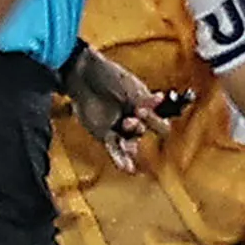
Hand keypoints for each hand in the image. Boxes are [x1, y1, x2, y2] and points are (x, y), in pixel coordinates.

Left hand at [64, 45, 169, 171]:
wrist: (83, 76)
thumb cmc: (108, 77)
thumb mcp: (130, 87)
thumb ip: (143, 98)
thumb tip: (161, 99)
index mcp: (147, 107)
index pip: (160, 121)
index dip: (155, 118)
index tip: (142, 109)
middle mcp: (136, 119)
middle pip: (145, 131)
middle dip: (138, 126)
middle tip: (130, 117)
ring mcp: (120, 128)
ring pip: (130, 143)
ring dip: (131, 146)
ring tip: (131, 148)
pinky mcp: (104, 134)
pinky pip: (114, 149)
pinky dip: (120, 159)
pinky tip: (127, 168)